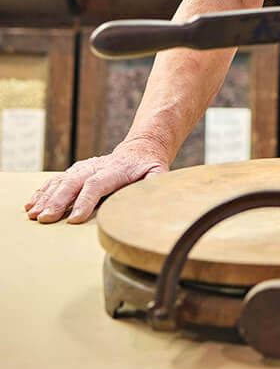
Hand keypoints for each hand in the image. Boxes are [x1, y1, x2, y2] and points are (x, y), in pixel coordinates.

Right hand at [24, 139, 168, 223]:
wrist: (139, 150)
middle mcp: (95, 167)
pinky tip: (31, 205)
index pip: (97, 184)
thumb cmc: (148, 166)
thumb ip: (155, 183)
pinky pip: (56, 181)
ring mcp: (84, 169)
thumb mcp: (158, 172)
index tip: (74, 219)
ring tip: (35, 215)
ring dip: (46, 198)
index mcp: (115, 170)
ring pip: (61, 181)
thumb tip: (152, 197)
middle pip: (73, 182)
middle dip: (58, 201)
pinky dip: (42, 192)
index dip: (85, 201)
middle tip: (47, 219)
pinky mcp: (76, 172)